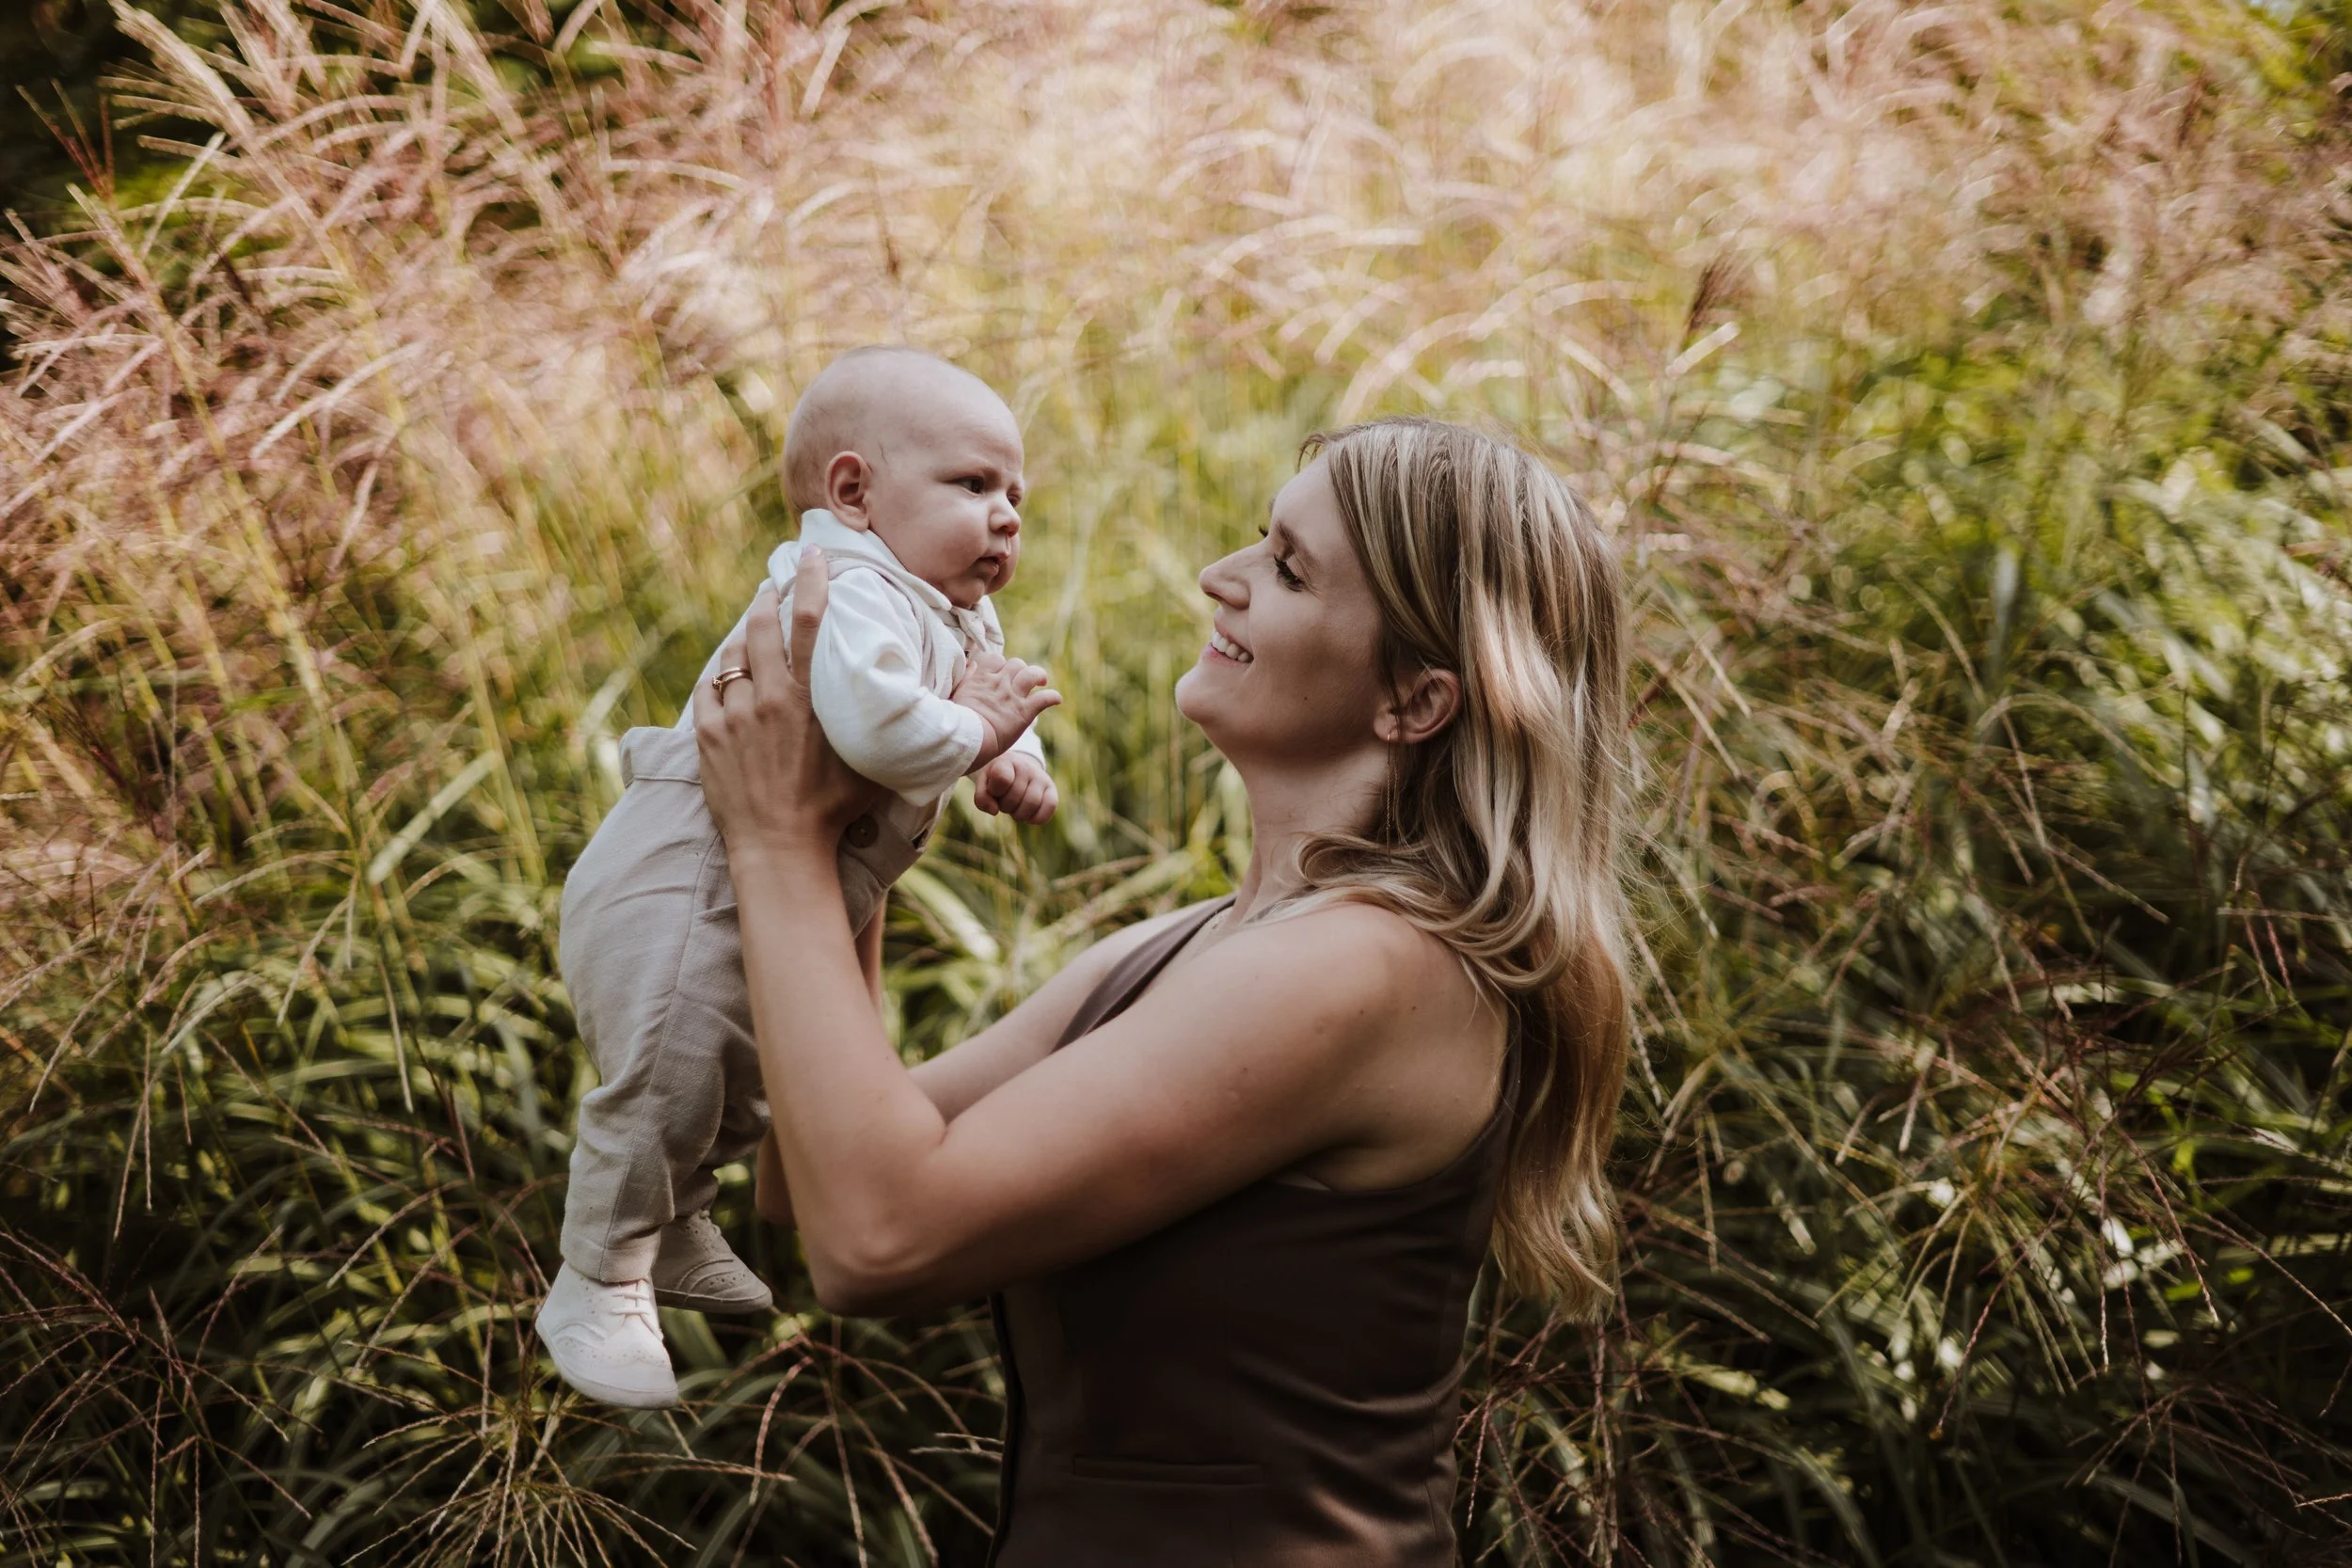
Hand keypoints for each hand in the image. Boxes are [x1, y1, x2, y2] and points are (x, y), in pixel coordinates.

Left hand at [692, 546, 886, 855]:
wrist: (780, 848)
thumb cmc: (834, 809)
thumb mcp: (871, 760)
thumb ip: (884, 723)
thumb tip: (919, 702)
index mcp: (808, 697)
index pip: (808, 619)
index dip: (810, 579)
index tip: (812, 556)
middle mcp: (767, 698)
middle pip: (762, 626)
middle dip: (768, 598)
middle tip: (774, 588)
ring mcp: (733, 716)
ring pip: (733, 656)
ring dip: (744, 637)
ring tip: (754, 630)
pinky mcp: (707, 737)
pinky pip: (709, 690)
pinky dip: (720, 676)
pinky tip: (730, 675)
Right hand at [952, 650, 1060, 769]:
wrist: (968, 739)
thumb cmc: (957, 722)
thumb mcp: (956, 695)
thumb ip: (966, 679)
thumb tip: (972, 665)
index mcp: (982, 679)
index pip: (995, 658)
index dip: (1000, 664)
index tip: (1001, 673)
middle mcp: (999, 683)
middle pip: (1016, 663)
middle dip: (1020, 670)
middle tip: (1020, 682)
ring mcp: (1013, 696)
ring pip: (1033, 674)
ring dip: (1039, 676)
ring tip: (1042, 682)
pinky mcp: (1024, 712)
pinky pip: (1045, 698)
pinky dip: (1052, 697)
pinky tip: (1056, 699)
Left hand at [974, 750, 1057, 824]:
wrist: (1013, 770)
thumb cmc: (994, 779)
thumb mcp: (983, 784)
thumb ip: (982, 798)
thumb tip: (995, 811)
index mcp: (1006, 761)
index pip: (1002, 779)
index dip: (994, 791)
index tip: (992, 789)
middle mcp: (1026, 766)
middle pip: (1014, 799)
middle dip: (1006, 806)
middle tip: (1004, 800)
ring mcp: (1041, 777)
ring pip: (1031, 805)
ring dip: (1019, 814)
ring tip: (1015, 806)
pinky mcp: (1051, 789)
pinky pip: (1050, 807)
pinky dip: (1037, 818)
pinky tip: (1029, 816)